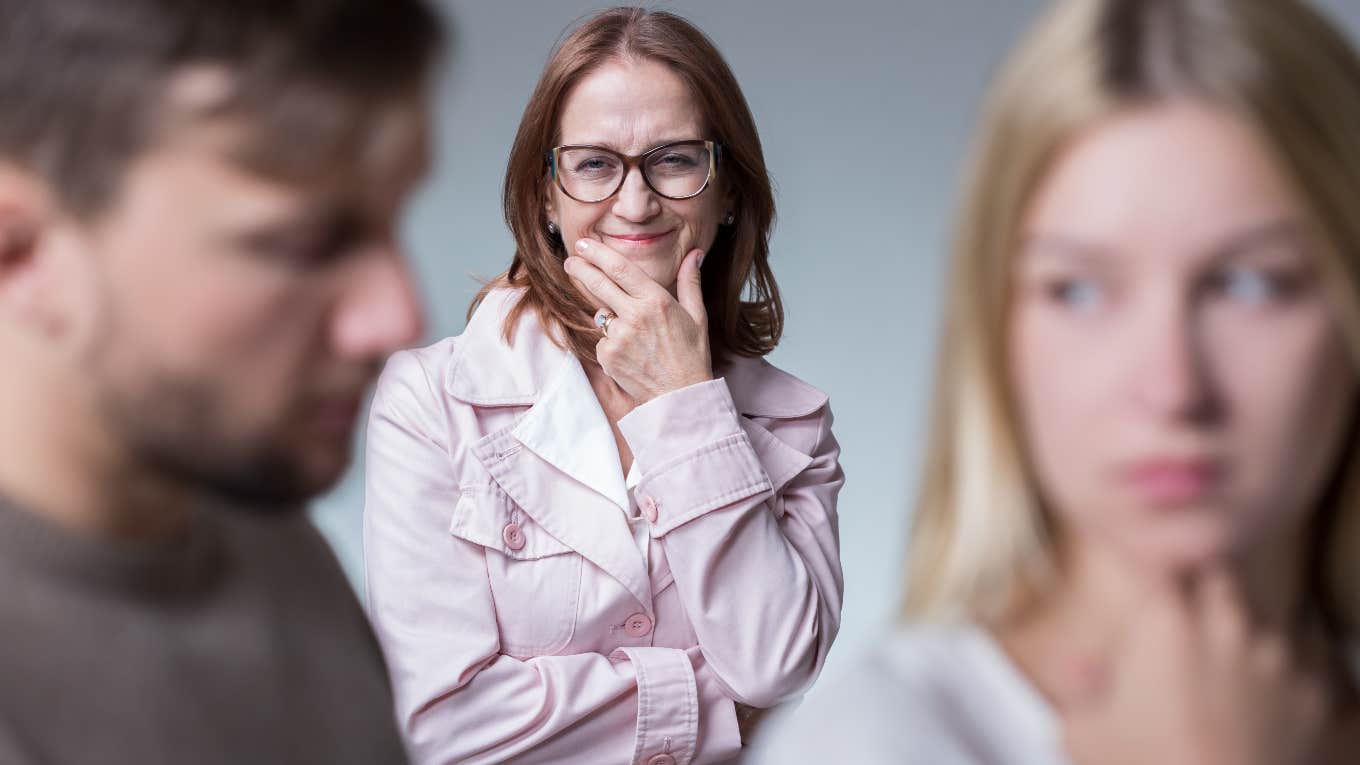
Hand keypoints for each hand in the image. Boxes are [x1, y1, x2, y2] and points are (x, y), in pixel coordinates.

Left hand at [564, 238, 711, 402]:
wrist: (681, 396)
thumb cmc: (691, 355)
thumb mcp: (697, 315)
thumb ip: (690, 281)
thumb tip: (694, 253)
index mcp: (656, 301)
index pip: (620, 268)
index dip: (598, 253)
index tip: (584, 244)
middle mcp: (635, 316)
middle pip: (598, 284)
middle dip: (580, 269)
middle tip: (571, 261)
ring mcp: (619, 337)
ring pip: (601, 314)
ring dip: (608, 315)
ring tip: (633, 333)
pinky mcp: (608, 355)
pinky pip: (602, 339)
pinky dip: (611, 341)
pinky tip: (631, 352)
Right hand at [1060, 567, 1328, 764]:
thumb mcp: (1082, 733)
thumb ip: (1079, 688)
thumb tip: (1079, 667)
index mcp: (1166, 619)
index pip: (1165, 559)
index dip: (1156, 570)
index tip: (1148, 587)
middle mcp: (1228, 625)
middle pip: (1221, 580)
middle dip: (1205, 593)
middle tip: (1186, 626)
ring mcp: (1278, 659)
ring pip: (1266, 624)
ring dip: (1246, 641)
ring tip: (1225, 676)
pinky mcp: (1316, 695)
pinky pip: (1305, 671)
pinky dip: (1285, 682)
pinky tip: (1261, 709)